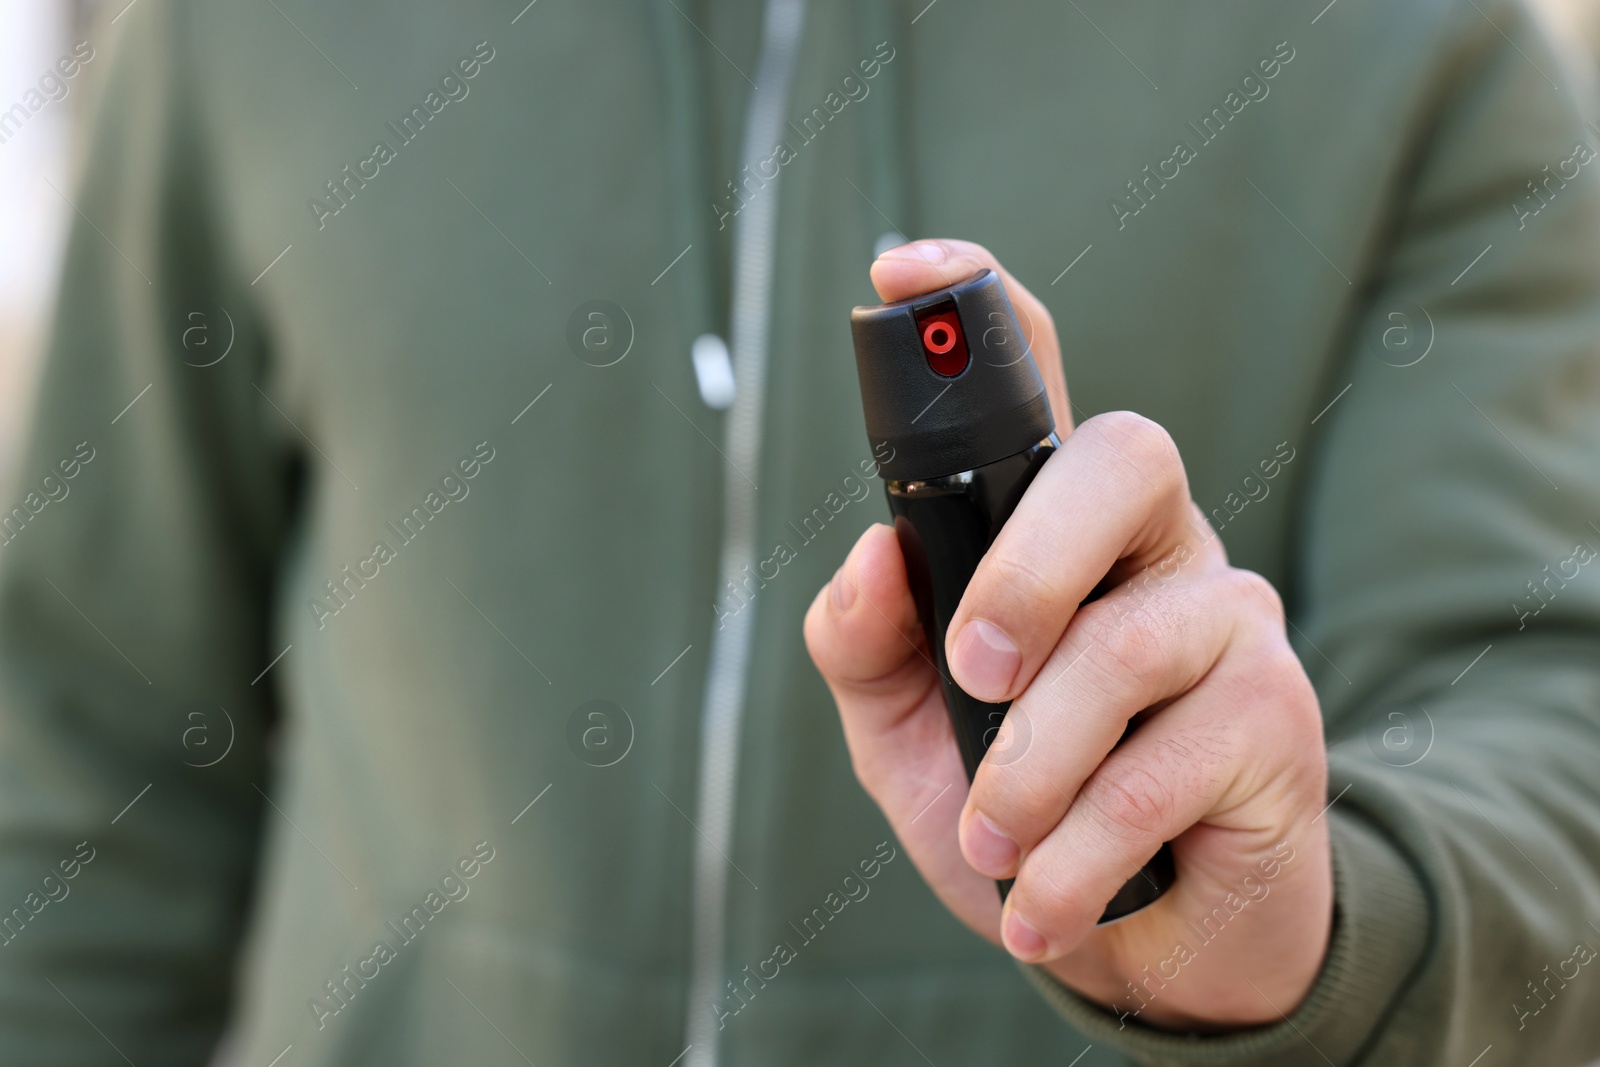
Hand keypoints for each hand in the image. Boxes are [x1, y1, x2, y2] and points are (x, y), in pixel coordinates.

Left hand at [805, 239, 1332, 1030]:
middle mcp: (1153, 546)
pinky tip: (1045, 901)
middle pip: (1122, 455)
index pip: (1037, 386)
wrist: (1138, 946)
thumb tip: (867, 560)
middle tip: (974, 670)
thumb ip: (866, 648)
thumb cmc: (1017, 811)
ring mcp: (1228, 621)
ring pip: (1130, 641)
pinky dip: (1078, 850)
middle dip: (1027, 568)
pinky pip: (1162, 765)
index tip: (902, 268)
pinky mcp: (1280, 717)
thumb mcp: (906, 736)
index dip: (980, 310)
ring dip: (1031, 764)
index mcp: (1055, 532)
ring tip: (989, 843)